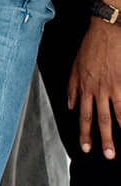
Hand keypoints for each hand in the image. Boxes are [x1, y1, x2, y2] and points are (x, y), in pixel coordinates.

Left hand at [67, 17, 120, 158]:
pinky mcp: (120, 84)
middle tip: (101, 154)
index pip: (81, 112)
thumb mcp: (75, 66)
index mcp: (81, 85)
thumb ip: (72, 86)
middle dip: (97, 139)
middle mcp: (94, 89)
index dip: (83, 130)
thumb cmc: (90, 47)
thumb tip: (70, 104)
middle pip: (96, 118)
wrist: (105, 32)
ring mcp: (109, 88)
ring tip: (114, 151)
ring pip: (111, 117)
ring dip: (112, 135)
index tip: (85, 145)